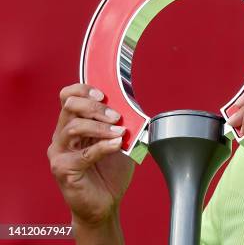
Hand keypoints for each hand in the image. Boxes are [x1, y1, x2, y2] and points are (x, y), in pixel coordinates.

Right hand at [47, 84, 134, 227]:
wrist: (105, 203)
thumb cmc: (109, 172)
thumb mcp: (120, 140)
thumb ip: (122, 123)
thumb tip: (133, 107)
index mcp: (73, 124)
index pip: (68, 97)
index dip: (83, 90)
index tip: (103, 94)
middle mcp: (62, 136)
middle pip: (70, 106)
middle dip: (96, 108)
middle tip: (116, 116)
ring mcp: (60, 152)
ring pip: (74, 127)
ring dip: (101, 127)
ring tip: (120, 132)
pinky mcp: (63, 169)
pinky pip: (83, 153)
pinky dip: (104, 146)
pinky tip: (118, 145)